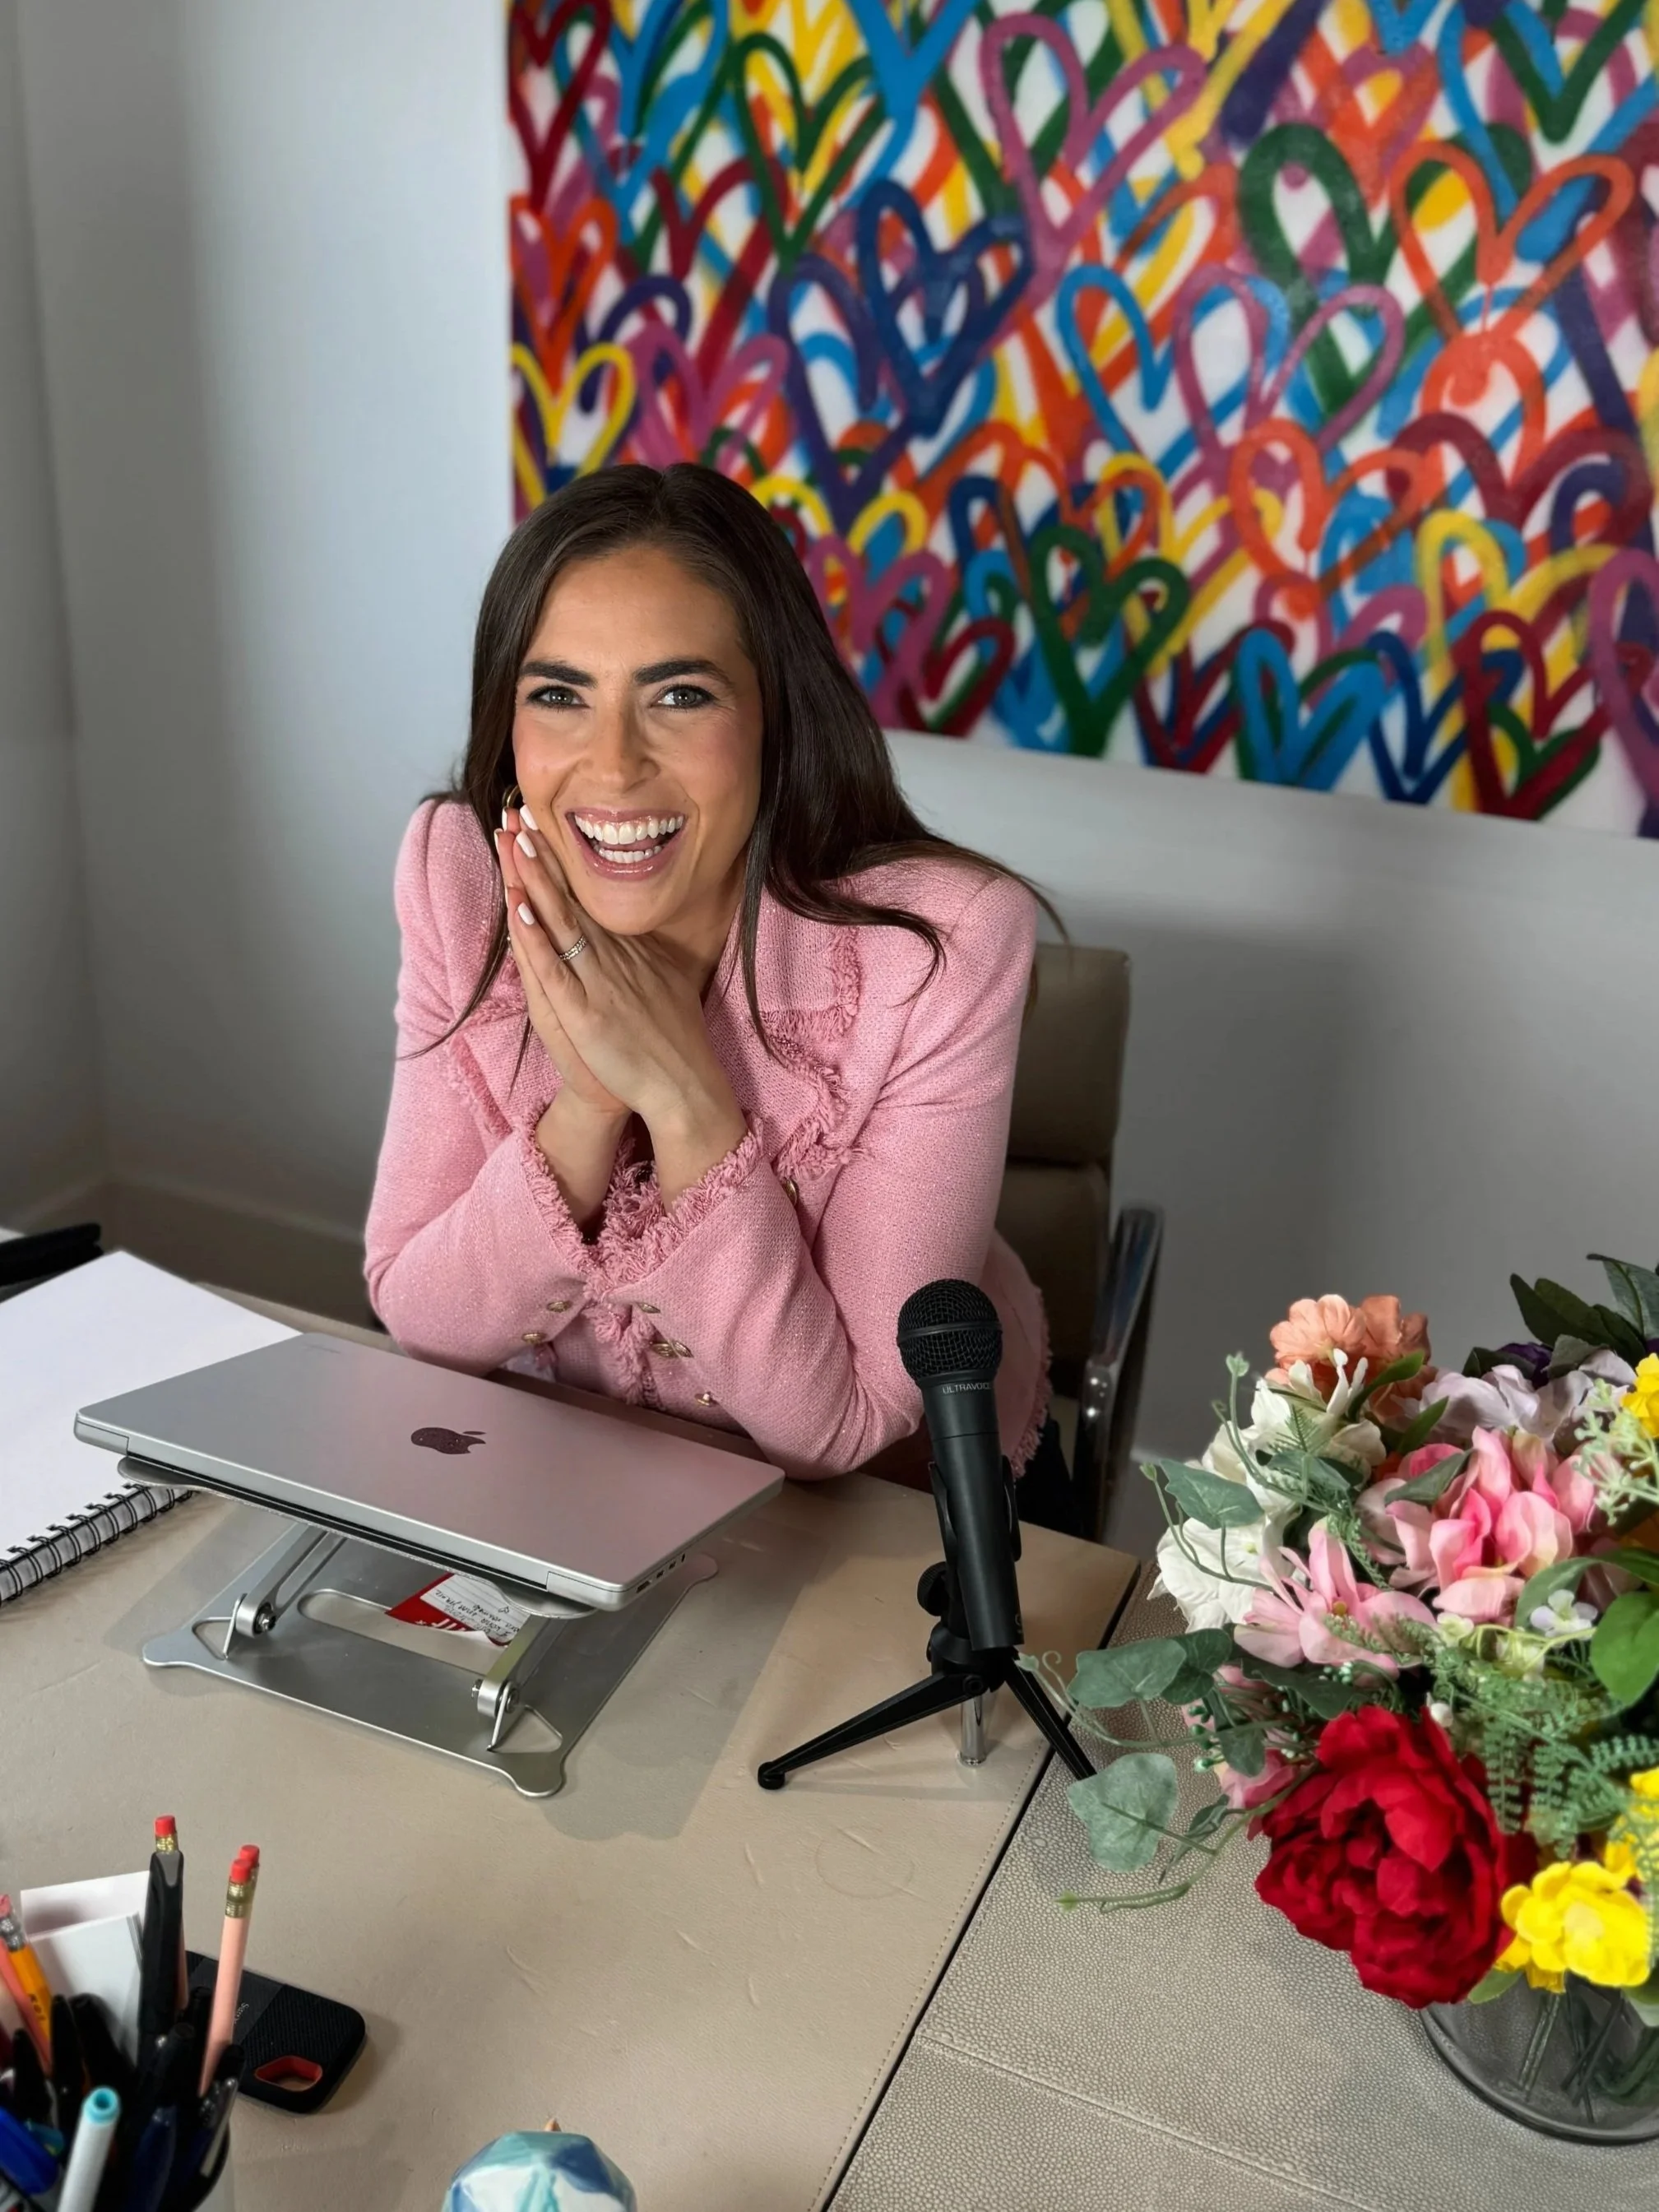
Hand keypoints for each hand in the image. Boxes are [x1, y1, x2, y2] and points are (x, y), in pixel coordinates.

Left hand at [500, 816, 746, 1205]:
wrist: (684, 1083)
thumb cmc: (675, 1038)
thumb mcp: (669, 979)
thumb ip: (650, 953)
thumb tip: (646, 926)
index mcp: (628, 947)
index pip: (589, 893)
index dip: (562, 856)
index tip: (542, 820)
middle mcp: (613, 955)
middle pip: (570, 894)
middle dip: (541, 853)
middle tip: (518, 811)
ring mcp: (599, 980)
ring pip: (560, 920)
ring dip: (534, 879)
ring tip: (514, 839)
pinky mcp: (586, 1011)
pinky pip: (555, 967)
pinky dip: (536, 936)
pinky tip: (520, 906)